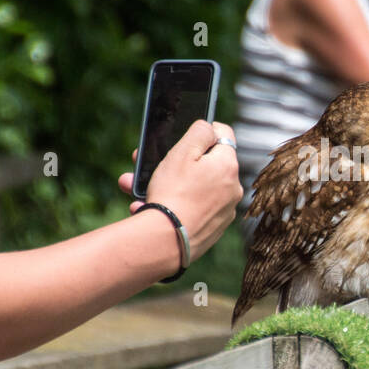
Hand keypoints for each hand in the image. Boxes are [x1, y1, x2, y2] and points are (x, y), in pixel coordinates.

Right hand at [117, 121, 242, 261]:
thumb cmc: (173, 194)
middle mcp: (232, 188)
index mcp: (228, 165)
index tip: (185, 137)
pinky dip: (172, 207)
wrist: (166, 241)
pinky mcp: (211, 229)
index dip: (203, 131)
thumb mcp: (182, 152)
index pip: (224, 134)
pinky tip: (145, 208)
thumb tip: (209, 127)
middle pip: (204, 164)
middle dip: (173, 162)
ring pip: (193, 189)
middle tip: (147, 165)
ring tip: (136, 189)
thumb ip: (199, 132)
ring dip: (165, 186)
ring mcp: (223, 211)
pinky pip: (191, 210)